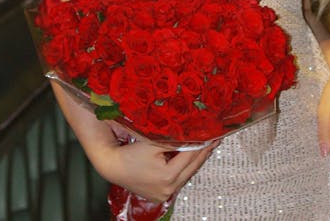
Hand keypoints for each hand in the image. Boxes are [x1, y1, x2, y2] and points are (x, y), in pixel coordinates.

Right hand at [100, 128, 216, 205]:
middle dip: (203, 153)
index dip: (203, 144)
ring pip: (186, 175)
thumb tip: (193, 132)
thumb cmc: (131, 153)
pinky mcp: (160, 195)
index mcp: (168, 176)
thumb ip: (174, 139)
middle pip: (191, 168)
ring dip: (195, 161)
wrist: (113, 166)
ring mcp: (164, 194)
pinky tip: (190, 158)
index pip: (191, 156)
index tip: (213, 134)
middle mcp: (168, 189)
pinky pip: (178, 180)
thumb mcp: (153, 142)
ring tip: (207, 147)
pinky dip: (184, 168)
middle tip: (216, 140)